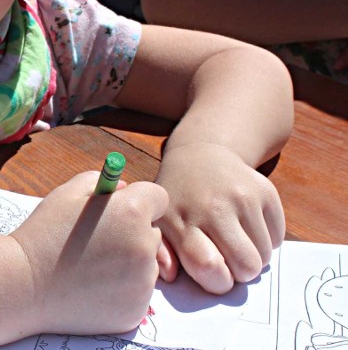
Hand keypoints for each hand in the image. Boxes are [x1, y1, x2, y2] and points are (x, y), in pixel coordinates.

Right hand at [10, 171, 167, 335]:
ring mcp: (142, 282)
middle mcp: (144, 245)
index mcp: (131, 211)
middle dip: (133, 233)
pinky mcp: (136, 309)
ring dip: (128, 263)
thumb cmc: (43, 235)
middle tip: (98, 241)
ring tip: (91, 266)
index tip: (120, 210)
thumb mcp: (66, 194)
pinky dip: (121, 290)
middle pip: (153, 233)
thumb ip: (100, 182)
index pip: (158, 198)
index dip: (139, 201)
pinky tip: (92, 287)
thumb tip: (124, 189)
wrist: (23, 285)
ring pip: (147, 265)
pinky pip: (137, 292)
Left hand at [155, 144, 284, 293]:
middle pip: (246, 266)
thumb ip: (161, 253)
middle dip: (239, 273)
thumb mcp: (159, 222)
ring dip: (253, 255)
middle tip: (227, 258)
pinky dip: (265, 240)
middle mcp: (212, 207)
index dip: (217, 282)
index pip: (209, 266)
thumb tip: (170, 275)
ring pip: (265, 255)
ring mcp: (242, 197)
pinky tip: (245, 224)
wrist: (200, 155)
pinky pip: (277, 237)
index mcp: (180, 220)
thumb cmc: (178, 200)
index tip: (214, 274)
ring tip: (233, 238)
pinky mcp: (265, 191)